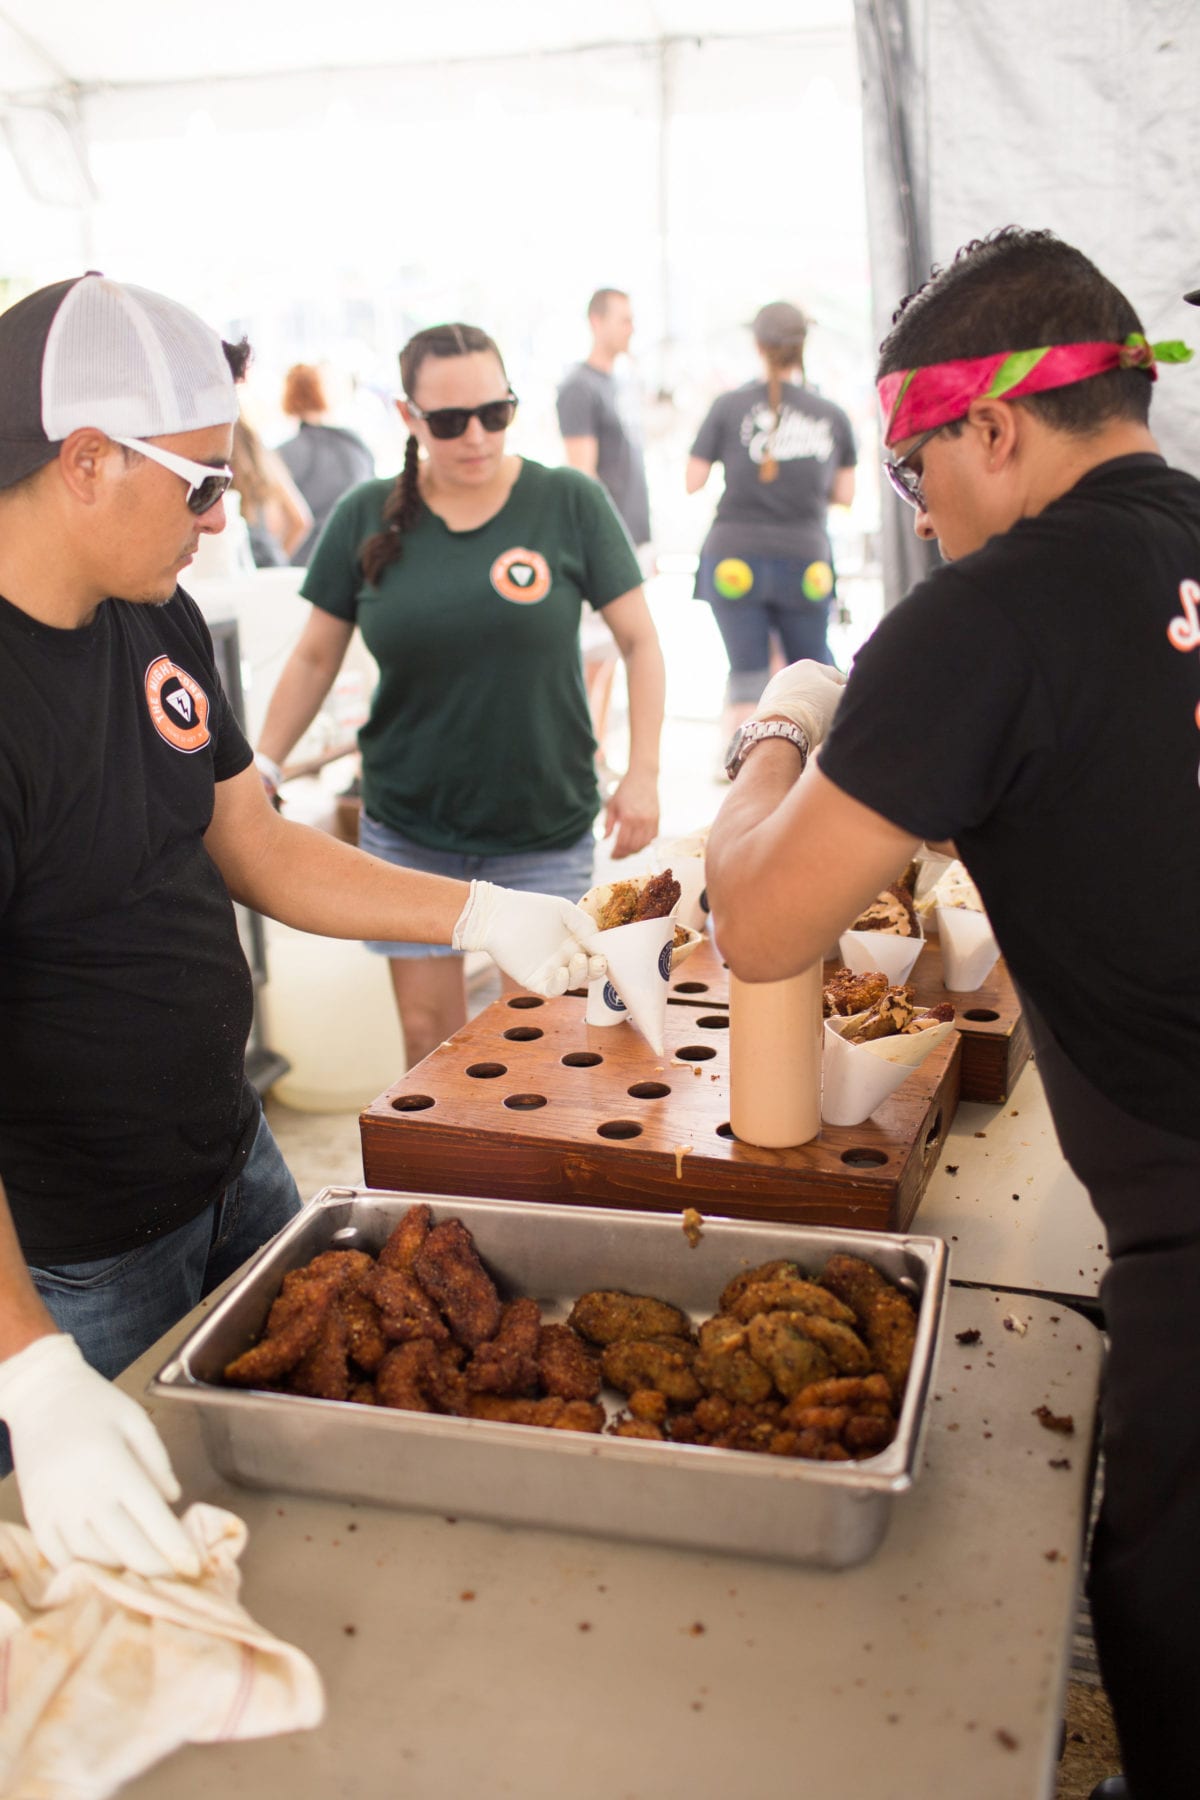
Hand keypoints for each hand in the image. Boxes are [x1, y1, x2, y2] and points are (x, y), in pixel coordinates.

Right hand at [0, 1334, 199, 1578]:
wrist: (40, 1395)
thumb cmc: (94, 1403)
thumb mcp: (136, 1420)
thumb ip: (158, 1461)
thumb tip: (174, 1500)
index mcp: (114, 1465)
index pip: (153, 1519)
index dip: (176, 1548)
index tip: (194, 1567)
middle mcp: (83, 1493)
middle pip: (127, 1548)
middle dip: (156, 1569)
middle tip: (175, 1577)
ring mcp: (55, 1509)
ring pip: (95, 1559)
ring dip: (122, 1570)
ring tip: (144, 1569)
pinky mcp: (35, 1517)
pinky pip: (59, 1558)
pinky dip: (84, 1569)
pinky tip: (104, 1567)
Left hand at [452, 882, 604, 993]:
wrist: (497, 915)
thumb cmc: (530, 908)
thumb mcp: (564, 910)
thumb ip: (584, 924)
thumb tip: (599, 944)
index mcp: (573, 942)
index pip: (594, 956)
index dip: (602, 957)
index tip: (605, 952)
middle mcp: (563, 959)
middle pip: (587, 973)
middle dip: (596, 970)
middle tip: (597, 961)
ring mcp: (550, 971)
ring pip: (572, 983)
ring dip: (580, 975)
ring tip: (577, 960)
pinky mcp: (534, 980)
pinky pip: (552, 990)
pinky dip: (560, 985)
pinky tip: (562, 972)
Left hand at [602, 769, 659, 859]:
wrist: (643, 776)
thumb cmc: (625, 790)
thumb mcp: (612, 805)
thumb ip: (608, 824)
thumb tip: (604, 839)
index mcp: (627, 818)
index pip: (622, 844)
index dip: (616, 853)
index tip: (611, 857)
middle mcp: (640, 821)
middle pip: (633, 847)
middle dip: (624, 855)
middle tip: (617, 856)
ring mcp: (651, 820)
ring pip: (644, 845)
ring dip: (634, 851)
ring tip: (626, 851)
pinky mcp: (657, 819)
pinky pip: (652, 837)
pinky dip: (645, 843)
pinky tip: (637, 843)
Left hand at [751, 660, 846, 748]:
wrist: (780, 730)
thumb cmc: (815, 710)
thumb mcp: (840, 699)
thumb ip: (846, 693)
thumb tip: (845, 692)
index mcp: (808, 665)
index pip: (836, 676)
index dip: (846, 689)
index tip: (852, 699)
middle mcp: (788, 674)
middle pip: (815, 688)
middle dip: (825, 700)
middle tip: (835, 716)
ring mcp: (773, 691)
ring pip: (800, 701)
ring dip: (810, 711)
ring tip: (818, 727)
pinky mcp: (764, 708)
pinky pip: (787, 713)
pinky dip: (795, 720)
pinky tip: (800, 731)